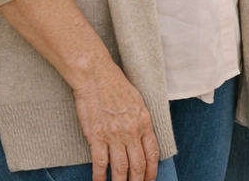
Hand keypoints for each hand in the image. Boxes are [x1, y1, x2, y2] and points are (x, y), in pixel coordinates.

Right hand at [72, 61, 159, 180]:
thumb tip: (143, 140)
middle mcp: (131, 131)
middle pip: (138, 165)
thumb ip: (141, 122)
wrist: (97, 77)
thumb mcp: (138, 102)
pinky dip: (100, 178)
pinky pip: (100, 164)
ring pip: (120, 169)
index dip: (152, 171)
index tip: (150, 180)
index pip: (152, 153)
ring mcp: (113, 135)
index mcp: (144, 121)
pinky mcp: (96, 137)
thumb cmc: (118, 86)